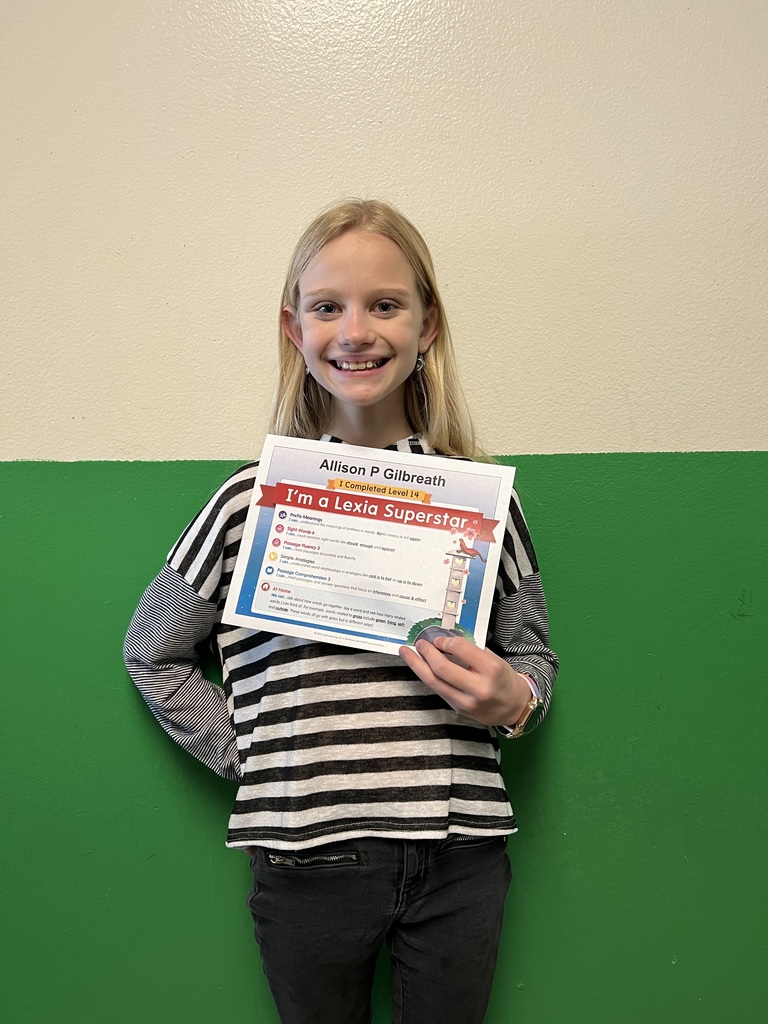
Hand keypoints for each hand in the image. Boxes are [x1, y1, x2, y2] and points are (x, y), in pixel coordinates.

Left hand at [399, 634, 531, 726]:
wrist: (513, 706)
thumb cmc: (503, 679)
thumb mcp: (493, 659)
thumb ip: (470, 651)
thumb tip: (444, 641)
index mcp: (491, 669)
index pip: (460, 648)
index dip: (444, 641)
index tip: (439, 640)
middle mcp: (478, 687)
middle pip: (441, 668)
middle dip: (426, 652)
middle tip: (419, 643)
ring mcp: (466, 701)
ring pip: (433, 681)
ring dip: (417, 665)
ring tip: (407, 653)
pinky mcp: (458, 708)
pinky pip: (437, 689)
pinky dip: (427, 676)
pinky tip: (420, 667)